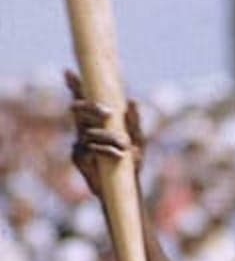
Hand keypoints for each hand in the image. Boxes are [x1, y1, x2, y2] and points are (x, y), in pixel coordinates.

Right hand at [66, 71, 144, 195]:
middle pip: (77, 109)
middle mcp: (84, 128)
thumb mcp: (138, 139)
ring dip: (108, 136)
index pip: (83, 100)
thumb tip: (132, 100)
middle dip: (91, 108)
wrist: (127, 189)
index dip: (74, 86)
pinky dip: (107, 150)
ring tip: (126, 146)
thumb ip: (135, 121)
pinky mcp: (79, 158)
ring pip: (87, 130)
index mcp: (96, 121)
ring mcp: (79, 143)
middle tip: (108, 113)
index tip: (68, 71)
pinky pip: (89, 148)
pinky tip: (120, 155)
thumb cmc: (132, 161)